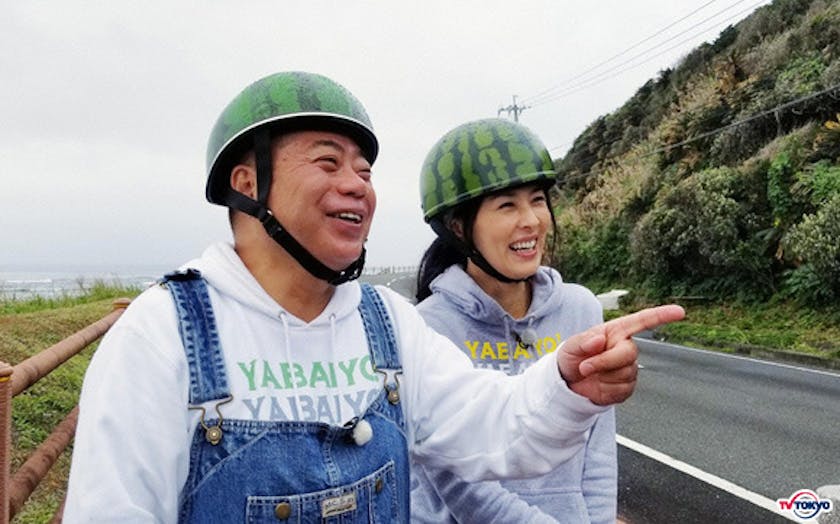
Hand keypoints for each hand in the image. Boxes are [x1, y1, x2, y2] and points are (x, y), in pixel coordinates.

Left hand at [557, 305, 684, 404]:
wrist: (569, 382)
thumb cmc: (572, 357)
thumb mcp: (570, 346)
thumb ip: (583, 341)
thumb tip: (598, 340)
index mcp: (615, 332)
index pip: (641, 321)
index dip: (661, 316)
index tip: (679, 312)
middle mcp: (625, 348)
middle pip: (629, 353)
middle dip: (606, 361)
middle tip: (585, 366)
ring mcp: (628, 368)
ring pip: (624, 374)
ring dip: (602, 377)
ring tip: (590, 373)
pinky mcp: (627, 387)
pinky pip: (622, 390)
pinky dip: (605, 390)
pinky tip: (598, 385)